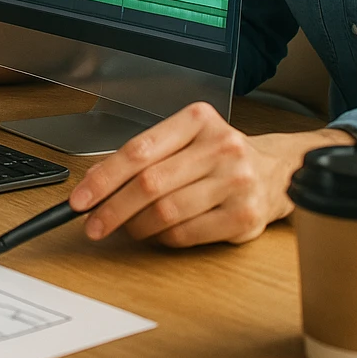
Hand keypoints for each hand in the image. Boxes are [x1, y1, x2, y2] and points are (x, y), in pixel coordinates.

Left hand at [68, 102, 352, 246]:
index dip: (103, 177)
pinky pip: (188, 234)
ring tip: (126, 227)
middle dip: (113, 208)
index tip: (80, 199)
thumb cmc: (217, 154)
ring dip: (137, 226)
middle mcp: (220, 147)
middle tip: (92, 224)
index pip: (138, 150)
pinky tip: (157, 233)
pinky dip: (164, 238)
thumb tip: (95, 183)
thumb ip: (145, 155)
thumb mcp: (184, 139)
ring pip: (167, 212)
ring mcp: (235, 182)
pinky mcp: (245, 216)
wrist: (276, 171)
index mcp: (197, 120)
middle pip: (149, 184)